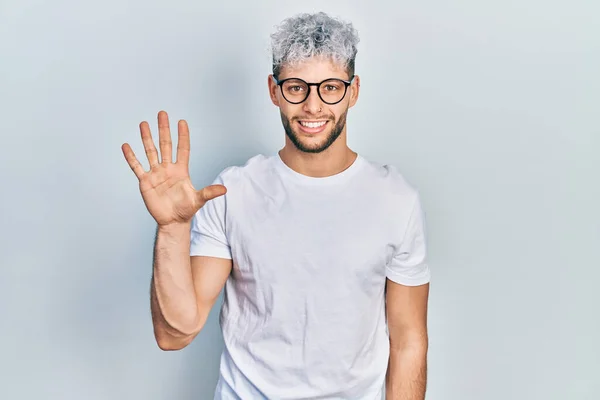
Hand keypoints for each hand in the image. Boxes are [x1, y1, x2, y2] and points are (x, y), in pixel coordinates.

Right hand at [122, 110, 226, 225]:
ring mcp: (156, 174)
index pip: (182, 149)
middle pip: (166, 145)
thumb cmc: (186, 210)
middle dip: (164, 129)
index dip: (183, 136)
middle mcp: (168, 169)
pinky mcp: (145, 182)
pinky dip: (131, 157)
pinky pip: (137, 167)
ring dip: (147, 138)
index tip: (182, 122)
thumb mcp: (198, 200)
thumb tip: (225, 190)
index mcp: (181, 170)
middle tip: (162, 113)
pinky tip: (126, 145)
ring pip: (150, 152)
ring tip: (143, 123)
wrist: (172, 221)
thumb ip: (209, 193)